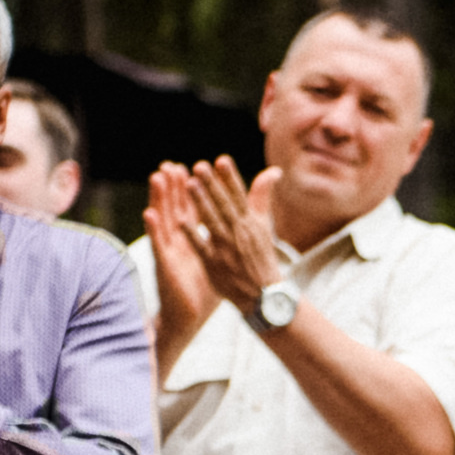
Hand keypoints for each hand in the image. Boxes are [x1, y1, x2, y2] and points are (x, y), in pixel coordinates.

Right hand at [143, 163, 219, 348]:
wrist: (193, 315)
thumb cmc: (208, 287)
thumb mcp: (224, 258)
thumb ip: (235, 236)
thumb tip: (250, 223)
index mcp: (193, 238)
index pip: (193, 207)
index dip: (194, 188)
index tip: (194, 167)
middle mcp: (179, 241)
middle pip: (175, 207)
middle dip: (174, 186)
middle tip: (171, 165)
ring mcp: (170, 251)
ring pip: (163, 220)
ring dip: (159, 199)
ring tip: (158, 177)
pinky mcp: (164, 265)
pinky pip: (158, 245)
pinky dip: (153, 229)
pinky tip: (148, 213)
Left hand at [181, 154, 284, 313]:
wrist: (264, 294)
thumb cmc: (261, 256)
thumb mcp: (265, 224)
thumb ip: (263, 196)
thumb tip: (273, 170)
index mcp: (250, 222)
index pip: (240, 196)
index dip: (231, 178)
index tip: (222, 160)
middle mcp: (238, 233)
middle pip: (224, 206)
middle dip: (213, 186)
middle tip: (200, 166)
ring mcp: (226, 248)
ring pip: (213, 222)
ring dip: (201, 203)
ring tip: (190, 184)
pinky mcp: (214, 264)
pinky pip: (202, 247)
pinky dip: (192, 234)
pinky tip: (181, 220)